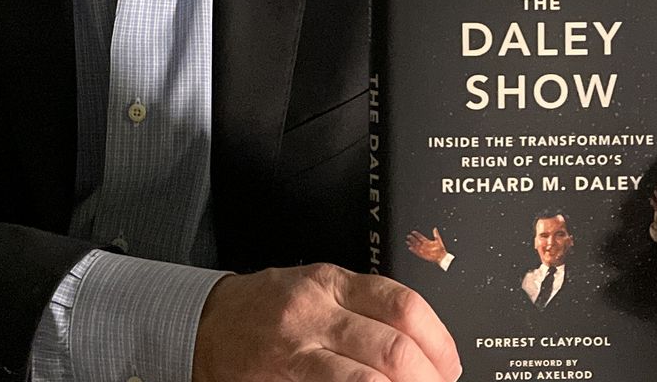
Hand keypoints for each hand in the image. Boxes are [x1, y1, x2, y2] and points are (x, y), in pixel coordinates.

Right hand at [193, 263, 460, 381]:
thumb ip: (362, 306)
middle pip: (394, 346)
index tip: (450, 365)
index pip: (403, 305)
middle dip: (428, 378)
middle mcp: (316, 311)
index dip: (439, 341)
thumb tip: (420, 343)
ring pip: (370, 378)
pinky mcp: (284, 376)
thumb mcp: (316, 288)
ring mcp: (298, 348)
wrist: (206, 324)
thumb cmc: (265, 308)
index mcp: (332, 283)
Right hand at [405, 227, 447, 263]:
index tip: (413, 232)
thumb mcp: (438, 240)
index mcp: (427, 242)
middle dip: (412, 239)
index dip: (417, 234)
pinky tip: (410, 248)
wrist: (442, 256)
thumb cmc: (441, 249)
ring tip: (407, 242)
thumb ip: (436, 234)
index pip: (420, 237)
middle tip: (408, 236)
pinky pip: (417, 252)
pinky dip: (414, 250)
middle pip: (417, 242)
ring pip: (416, 247)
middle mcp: (424, 246)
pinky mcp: (423, 255)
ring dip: (412, 244)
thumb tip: (435, 228)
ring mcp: (423, 250)